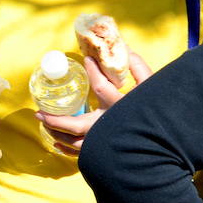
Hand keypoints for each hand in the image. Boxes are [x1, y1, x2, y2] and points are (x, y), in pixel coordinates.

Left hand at [37, 52, 151, 154]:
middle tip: (39, 111)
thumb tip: (126, 49)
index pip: (101, 87)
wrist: (163, 147)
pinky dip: (67, 148)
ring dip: (57, 132)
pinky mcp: (104, 153)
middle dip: (56, 118)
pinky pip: (81, 153)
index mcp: (121, 109)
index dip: (93, 71)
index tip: (87, 60)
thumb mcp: (152, 89)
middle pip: (77, 125)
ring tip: (44, 122)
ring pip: (75, 142)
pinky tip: (57, 142)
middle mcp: (110, 127)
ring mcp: (106, 143)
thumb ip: (139, 69)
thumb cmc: (157, 115)